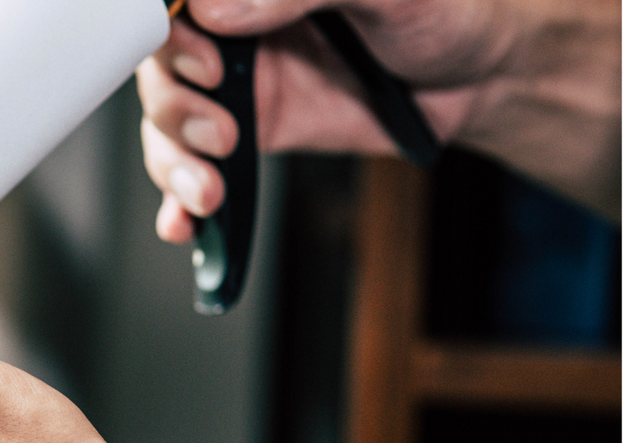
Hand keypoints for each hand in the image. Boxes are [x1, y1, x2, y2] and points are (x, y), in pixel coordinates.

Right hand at [140, 0, 620, 241]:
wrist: (484, 80)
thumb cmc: (446, 11)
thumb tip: (216, 10)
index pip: (177, 5)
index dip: (169, 33)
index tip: (203, 60)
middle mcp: (233, 29)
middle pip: (158, 66)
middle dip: (176, 106)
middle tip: (221, 128)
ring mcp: (235, 85)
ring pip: (168, 122)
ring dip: (175, 162)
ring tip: (211, 188)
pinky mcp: (248, 134)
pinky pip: (193, 166)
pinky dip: (179, 200)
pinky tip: (185, 222)